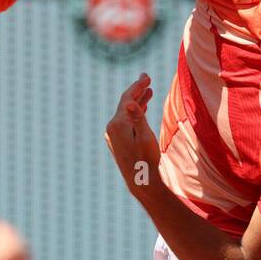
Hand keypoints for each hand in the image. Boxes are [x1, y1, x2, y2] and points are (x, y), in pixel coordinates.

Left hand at [104, 74, 160, 194]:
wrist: (140, 183)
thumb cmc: (146, 160)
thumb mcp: (145, 137)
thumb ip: (138, 117)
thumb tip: (129, 102)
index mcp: (117, 124)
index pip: (127, 98)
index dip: (138, 86)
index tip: (148, 77)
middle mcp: (111, 128)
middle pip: (125, 103)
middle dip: (138, 91)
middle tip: (148, 79)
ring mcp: (113, 136)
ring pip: (126, 113)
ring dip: (138, 102)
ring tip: (149, 92)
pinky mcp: (117, 142)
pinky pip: (126, 122)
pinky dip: (134, 114)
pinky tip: (142, 109)